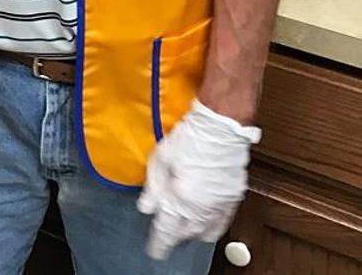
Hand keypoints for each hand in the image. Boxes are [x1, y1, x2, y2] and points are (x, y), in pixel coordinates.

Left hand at [137, 98, 260, 258]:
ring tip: (182, 232)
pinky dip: (211, 227)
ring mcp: (221, 204)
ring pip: (206, 231)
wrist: (221, 128)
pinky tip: (205, 225)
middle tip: (165, 239)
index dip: (160, 242)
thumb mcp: (161, 158)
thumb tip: (145, 208)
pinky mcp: (233, 198)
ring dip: (193, 233)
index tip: (154, 251)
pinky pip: (222, 222)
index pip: (168, 229)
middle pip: (188, 233)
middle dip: (175, 238)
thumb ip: (153, 187)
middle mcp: (204, 207)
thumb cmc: (190, 138)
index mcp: (183, 198)